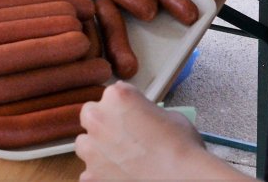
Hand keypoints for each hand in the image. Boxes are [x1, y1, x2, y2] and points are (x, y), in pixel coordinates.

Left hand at [76, 82, 220, 180]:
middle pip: (91, 114)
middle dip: (104, 123)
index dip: (124, 106)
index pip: (114, 94)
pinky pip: (89, 172)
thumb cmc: (181, 147)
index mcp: (117, 96)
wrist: (183, 177)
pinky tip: (119, 175)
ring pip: (85, 143)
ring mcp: (92, 148)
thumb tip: (145, 119)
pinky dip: (100, 173)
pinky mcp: (92, 175)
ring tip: (120, 158)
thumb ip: (147, 111)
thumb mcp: (170, 115)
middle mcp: (99, 118)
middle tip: (123, 135)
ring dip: (97, 148)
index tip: (132, 115)